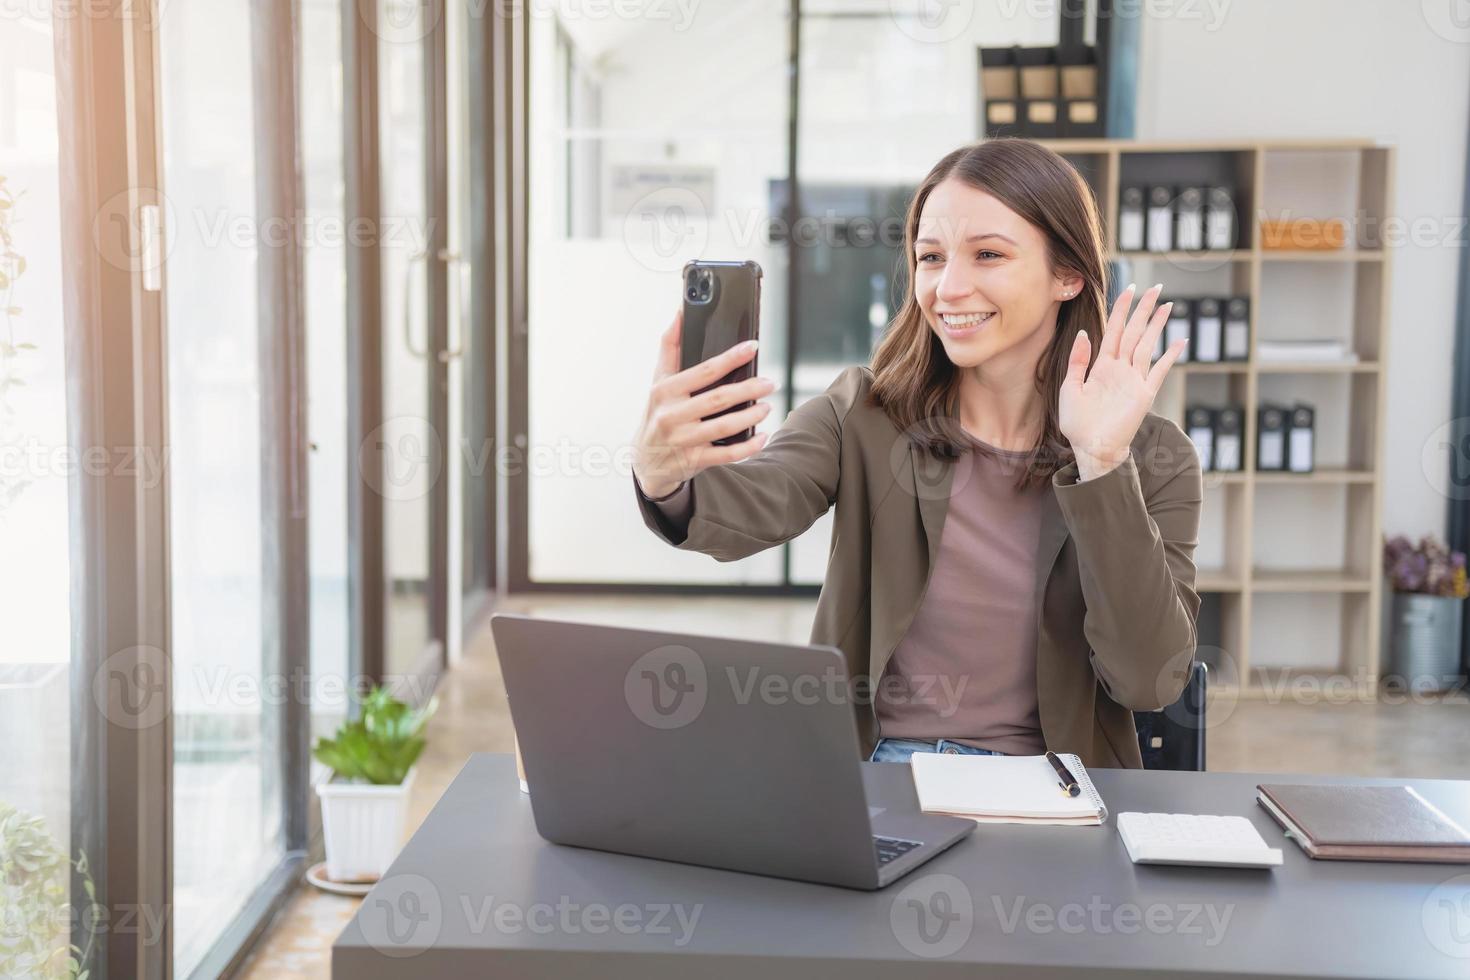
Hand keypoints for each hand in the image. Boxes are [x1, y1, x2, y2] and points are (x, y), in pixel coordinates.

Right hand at [631, 308, 776, 497]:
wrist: (645, 460)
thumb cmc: (657, 413)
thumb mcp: (658, 381)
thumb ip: (669, 347)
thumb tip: (679, 313)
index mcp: (665, 391)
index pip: (703, 371)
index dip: (730, 358)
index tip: (752, 347)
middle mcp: (672, 416)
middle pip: (717, 399)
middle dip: (748, 389)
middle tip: (770, 382)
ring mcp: (683, 440)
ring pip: (724, 427)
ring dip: (751, 416)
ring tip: (767, 406)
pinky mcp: (693, 460)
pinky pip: (725, 454)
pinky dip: (747, 446)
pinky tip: (762, 437)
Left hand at [1058, 283, 1183, 480]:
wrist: (1091, 448)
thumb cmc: (1077, 423)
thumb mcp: (1070, 388)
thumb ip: (1078, 361)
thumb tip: (1086, 333)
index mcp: (1102, 365)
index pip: (1114, 330)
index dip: (1121, 309)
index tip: (1129, 288)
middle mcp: (1120, 369)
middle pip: (1134, 332)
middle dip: (1144, 310)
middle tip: (1156, 287)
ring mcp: (1134, 380)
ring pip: (1147, 345)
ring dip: (1157, 325)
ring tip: (1167, 305)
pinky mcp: (1145, 394)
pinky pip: (1160, 371)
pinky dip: (1171, 356)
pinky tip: (1181, 342)